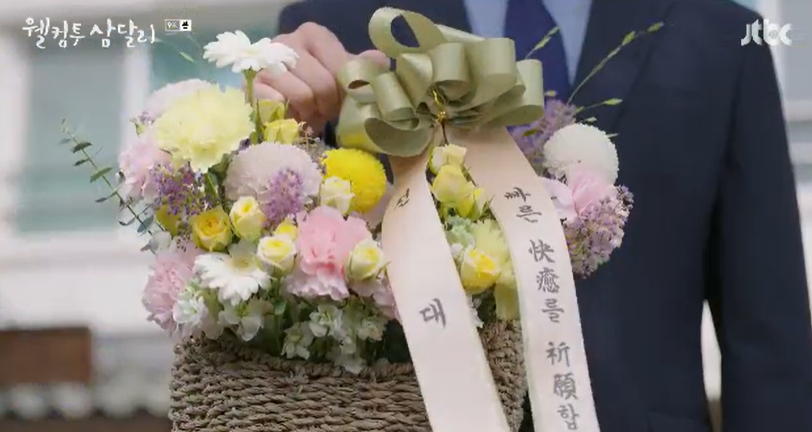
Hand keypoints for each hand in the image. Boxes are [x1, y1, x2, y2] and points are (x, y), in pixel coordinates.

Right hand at [251, 22, 388, 133]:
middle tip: (325, 111)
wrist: (285, 105)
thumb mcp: (343, 77)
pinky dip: (290, 117)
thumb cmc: (318, 88)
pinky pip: (280, 105)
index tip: (343, 99)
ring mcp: (267, 62)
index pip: (341, 66)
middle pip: (323, 83)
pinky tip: (291, 115)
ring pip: (302, 95)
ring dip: (310, 112)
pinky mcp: (254, 85)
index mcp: (313, 34)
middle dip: (328, 105)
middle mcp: (287, 41)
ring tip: (309, 113)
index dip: (346, 90)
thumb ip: (361, 69)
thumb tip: (380, 61)